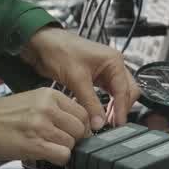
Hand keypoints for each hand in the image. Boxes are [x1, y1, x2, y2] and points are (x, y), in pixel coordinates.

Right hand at [0, 88, 90, 163]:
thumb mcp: (30, 100)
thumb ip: (53, 109)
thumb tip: (73, 123)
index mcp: (49, 95)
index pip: (83, 112)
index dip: (81, 126)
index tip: (75, 132)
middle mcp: (48, 108)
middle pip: (81, 128)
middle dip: (75, 139)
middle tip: (62, 142)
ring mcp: (42, 126)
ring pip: (73, 143)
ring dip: (64, 149)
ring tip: (49, 148)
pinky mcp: (35, 145)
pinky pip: (62, 155)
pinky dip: (58, 159)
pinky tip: (46, 155)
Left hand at [20, 26, 140, 127]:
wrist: (42, 44)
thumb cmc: (60, 51)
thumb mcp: (77, 79)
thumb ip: (90, 103)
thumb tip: (99, 122)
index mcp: (114, 61)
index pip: (124, 90)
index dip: (122, 109)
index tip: (118, 125)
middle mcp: (113, 65)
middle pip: (126, 91)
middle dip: (121, 108)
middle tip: (111, 125)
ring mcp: (105, 71)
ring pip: (117, 94)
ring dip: (112, 107)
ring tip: (103, 122)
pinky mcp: (95, 77)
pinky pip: (105, 93)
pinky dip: (102, 104)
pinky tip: (94, 112)